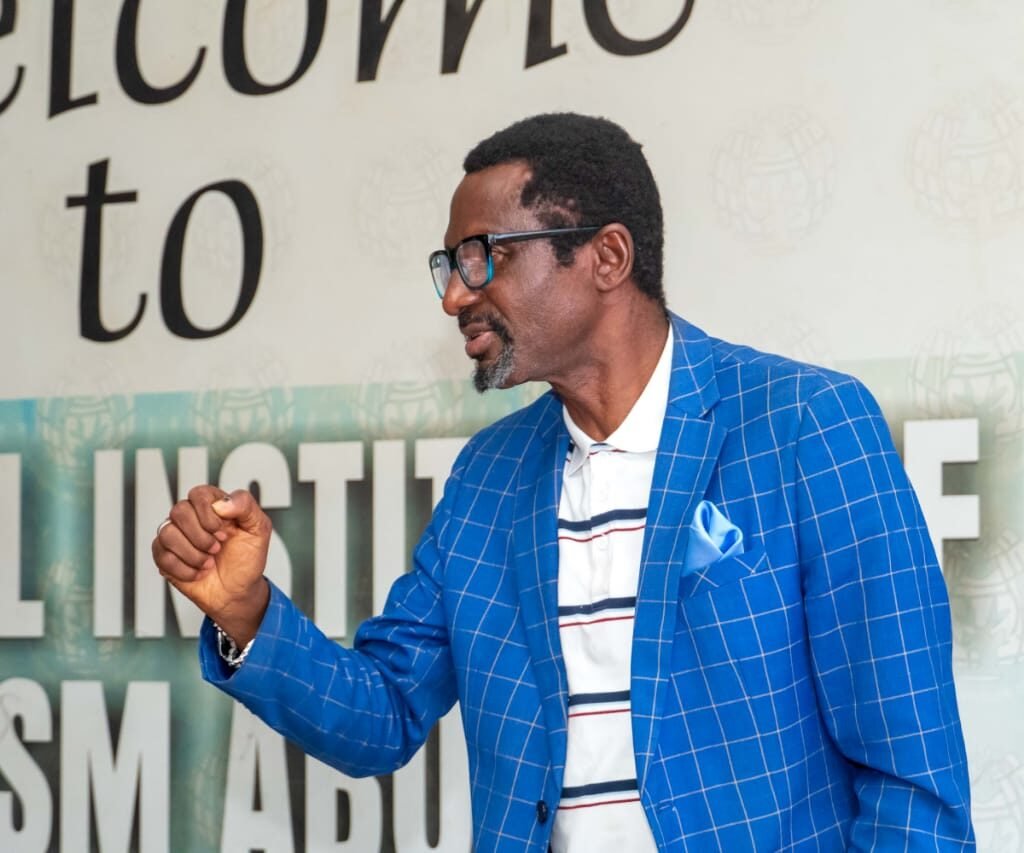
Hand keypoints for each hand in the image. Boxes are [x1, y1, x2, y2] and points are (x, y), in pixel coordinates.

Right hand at [152, 485, 270, 645]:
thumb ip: (246, 505)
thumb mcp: (259, 528)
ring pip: (167, 533)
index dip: (209, 515)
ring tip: (209, 563)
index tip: (225, 533)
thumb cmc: (247, 558)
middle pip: (179, 511)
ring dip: (193, 554)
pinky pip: (161, 555)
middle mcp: (191, 516)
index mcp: (213, 505)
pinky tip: (198, 572)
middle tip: (217, 549)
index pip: (199, 494)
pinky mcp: (164, 556)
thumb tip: (220, 503)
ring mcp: (176, 535)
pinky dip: (184, 569)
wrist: (238, 592)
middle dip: (201, 537)